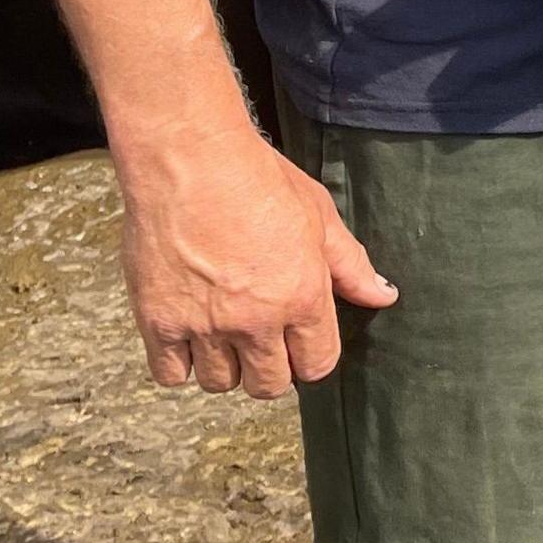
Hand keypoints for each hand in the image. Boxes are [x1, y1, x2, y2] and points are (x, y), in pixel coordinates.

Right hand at [112, 120, 393, 398]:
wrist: (188, 158)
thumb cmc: (256, 178)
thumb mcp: (318, 215)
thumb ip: (351, 265)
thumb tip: (383, 295)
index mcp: (302, 297)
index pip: (317, 365)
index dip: (311, 356)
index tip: (299, 340)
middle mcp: (255, 320)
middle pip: (269, 384)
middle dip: (270, 367)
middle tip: (260, 337)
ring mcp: (205, 325)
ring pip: (221, 382)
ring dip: (225, 363)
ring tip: (223, 331)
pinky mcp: (159, 321)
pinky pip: (172, 375)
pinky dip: (180, 363)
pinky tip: (188, 335)